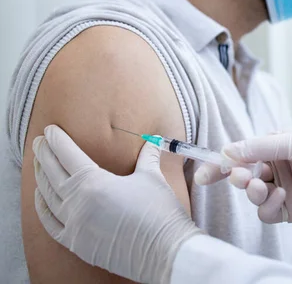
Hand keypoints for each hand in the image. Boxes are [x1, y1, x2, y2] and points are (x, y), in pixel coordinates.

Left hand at [33, 125, 201, 283]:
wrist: (163, 251)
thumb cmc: (158, 212)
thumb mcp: (152, 178)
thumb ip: (147, 157)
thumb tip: (154, 140)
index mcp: (94, 182)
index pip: (67, 155)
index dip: (58, 140)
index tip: (51, 130)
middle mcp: (77, 203)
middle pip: (52, 173)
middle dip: (44, 155)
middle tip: (39, 142)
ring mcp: (74, 225)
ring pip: (47, 196)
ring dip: (40, 178)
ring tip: (38, 165)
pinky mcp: (76, 243)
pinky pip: (50, 223)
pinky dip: (42, 208)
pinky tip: (41, 198)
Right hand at [196, 131, 291, 238]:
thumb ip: (260, 148)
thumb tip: (226, 151)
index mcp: (273, 146)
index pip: (239, 154)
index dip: (219, 164)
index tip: (202, 174)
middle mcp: (274, 167)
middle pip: (241, 175)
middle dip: (235, 177)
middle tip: (239, 178)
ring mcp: (280, 189)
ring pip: (251, 195)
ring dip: (251, 192)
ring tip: (262, 186)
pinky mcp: (288, 210)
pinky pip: (266, 212)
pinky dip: (268, 206)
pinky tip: (282, 197)